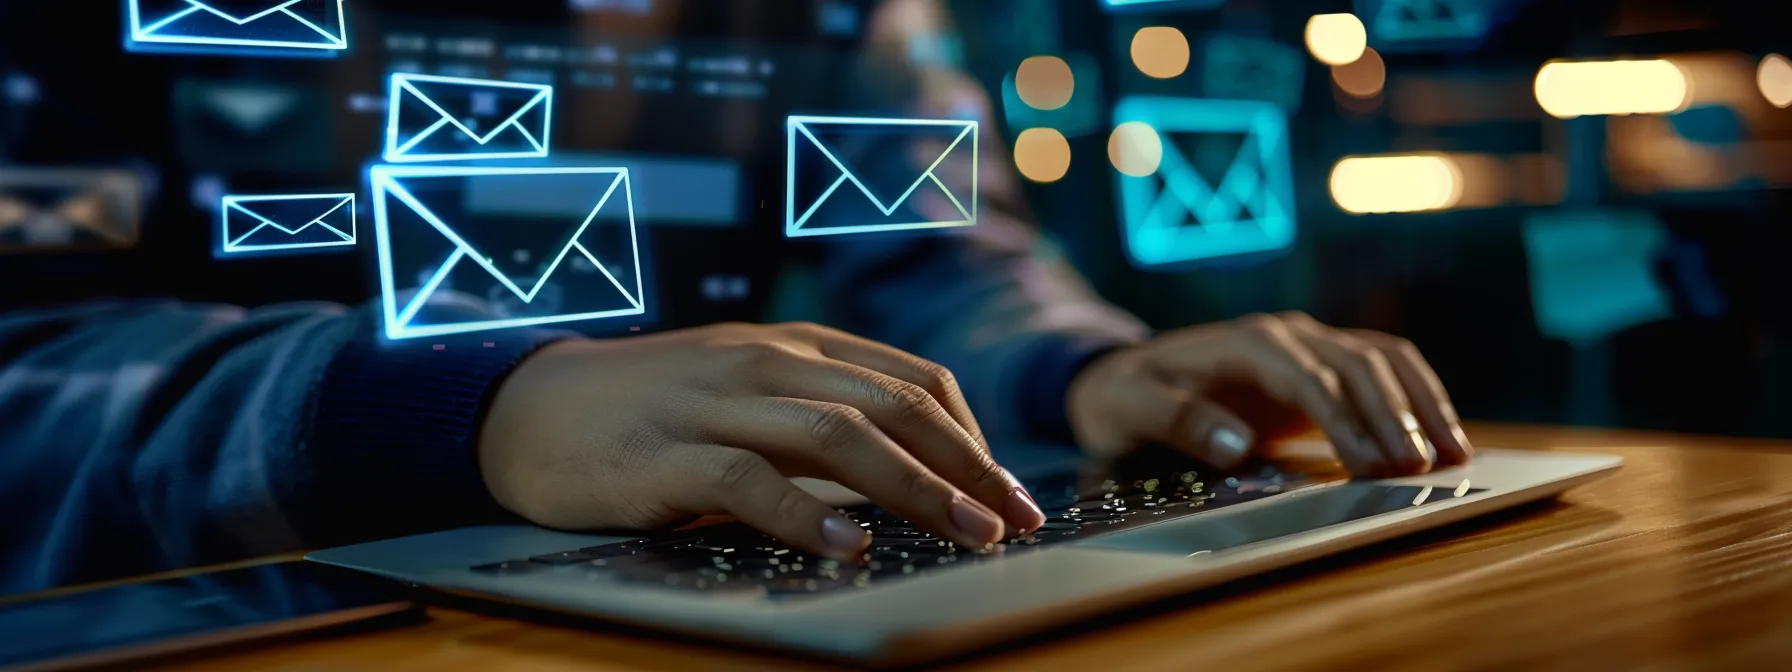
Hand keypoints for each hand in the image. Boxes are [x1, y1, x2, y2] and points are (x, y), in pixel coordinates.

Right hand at [477, 322, 1046, 562]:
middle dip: (968, 466)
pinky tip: (849, 544)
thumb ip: (817, 419)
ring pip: (837, 436)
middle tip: (1017, 521)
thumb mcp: (747, 396)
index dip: (974, 438)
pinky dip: (805, 511)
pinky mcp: (664, 455)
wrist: (528, 407)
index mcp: (794, 347)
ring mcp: (714, 404)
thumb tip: (913, 479)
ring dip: (916, 488)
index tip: (1010, 494)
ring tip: (967, 534)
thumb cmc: (652, 412)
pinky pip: (746, 478)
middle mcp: (764, 364)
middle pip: (892, 407)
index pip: (912, 382)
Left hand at [1066, 312, 1472, 476]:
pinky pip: (1383, 372)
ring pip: (1383, 360)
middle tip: (1421, 470)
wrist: (1123, 378)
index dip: (1342, 418)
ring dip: (1421, 404)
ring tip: (1452, 456)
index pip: (1308, 375)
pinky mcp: (1321, 367)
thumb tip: (1238, 444)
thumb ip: (1176, 421)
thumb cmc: (1124, 397)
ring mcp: (1308, 347)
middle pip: (1359, 362)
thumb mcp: (1127, 408)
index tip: (1369, 465)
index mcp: (1244, 342)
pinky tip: (1443, 437)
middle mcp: (1286, 335)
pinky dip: (1417, 398)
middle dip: (1395, 415)